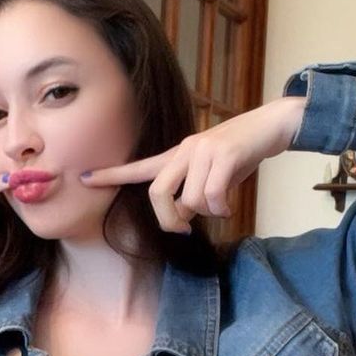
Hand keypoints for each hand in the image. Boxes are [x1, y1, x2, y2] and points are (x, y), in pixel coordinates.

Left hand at [78, 96, 305, 231]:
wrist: (272, 125)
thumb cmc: (241, 154)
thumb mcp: (213, 174)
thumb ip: (194, 192)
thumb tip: (184, 218)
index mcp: (178, 155)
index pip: (139, 166)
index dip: (111, 175)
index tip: (84, 178)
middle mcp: (185, 150)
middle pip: (158, 192)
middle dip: (169, 220)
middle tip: (184, 230)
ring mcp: (203, 150)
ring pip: (192, 200)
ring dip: (209, 212)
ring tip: (224, 205)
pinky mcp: (224, 154)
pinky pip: (213, 195)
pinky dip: (222, 208)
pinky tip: (231, 205)